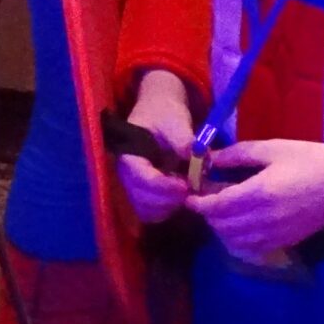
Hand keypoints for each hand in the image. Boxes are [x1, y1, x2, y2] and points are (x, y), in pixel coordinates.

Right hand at [119, 69, 197, 224]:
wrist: (159, 111)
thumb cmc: (164, 113)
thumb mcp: (175, 120)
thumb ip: (183, 138)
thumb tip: (196, 154)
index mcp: (129, 156)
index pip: (143, 179)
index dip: (165, 187)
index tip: (186, 185)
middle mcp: (127, 175)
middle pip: (143, 200)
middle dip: (169, 199)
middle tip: (191, 189)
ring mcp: (134, 186)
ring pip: (147, 210)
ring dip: (169, 206)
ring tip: (186, 191)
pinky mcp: (144, 192)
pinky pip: (152, 212)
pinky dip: (168, 209)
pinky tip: (180, 195)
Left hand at [187, 138, 323, 263]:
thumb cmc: (310, 158)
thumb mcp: (272, 148)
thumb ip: (237, 155)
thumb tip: (208, 160)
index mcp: (260, 193)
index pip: (217, 207)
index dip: (199, 203)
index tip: (190, 195)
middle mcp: (265, 219)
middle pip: (222, 226)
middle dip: (209, 215)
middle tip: (206, 200)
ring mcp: (277, 234)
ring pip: (234, 241)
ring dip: (222, 229)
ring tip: (222, 212)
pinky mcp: (286, 242)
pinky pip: (252, 248)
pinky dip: (239, 240)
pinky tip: (240, 224)